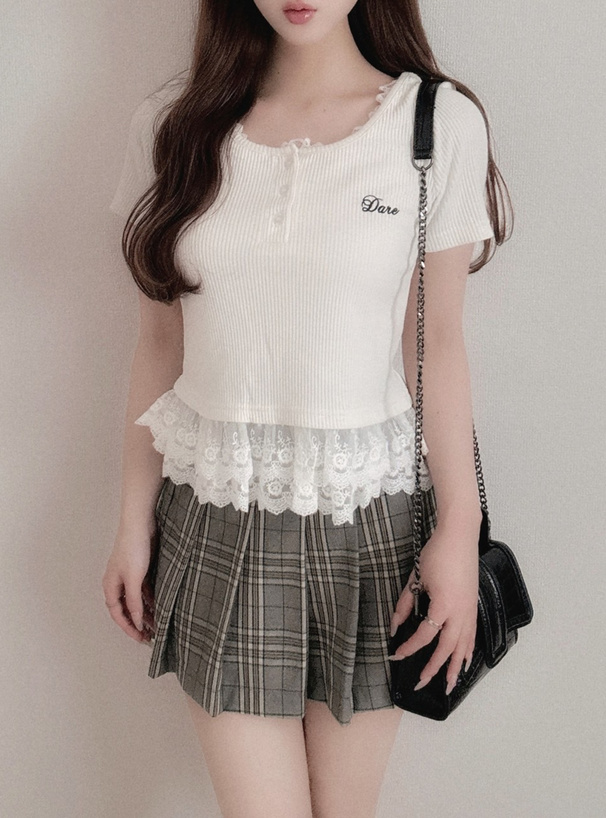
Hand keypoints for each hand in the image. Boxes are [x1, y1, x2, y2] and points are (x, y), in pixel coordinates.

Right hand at [102, 521, 157, 643]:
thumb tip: (136, 621)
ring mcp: (130, 575)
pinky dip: (151, 599)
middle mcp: (118, 582)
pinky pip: (144, 590)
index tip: (140, 638)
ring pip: (137, 600)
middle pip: (126, 609)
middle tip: (150, 635)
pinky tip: (160, 605)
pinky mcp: (141, 568)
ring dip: (146, 612)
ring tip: (158, 623)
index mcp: (110, 586)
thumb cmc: (133, 547)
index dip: (128, 627)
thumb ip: (134, 602)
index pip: (118, 613)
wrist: (141, 523)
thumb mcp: (134, 579)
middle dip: (137, 623)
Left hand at [388, 519, 479, 694]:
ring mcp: (470, 610)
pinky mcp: (473, 606)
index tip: (397, 654)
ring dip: (456, 667)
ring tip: (450, 685)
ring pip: (464, 647)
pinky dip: (469, 651)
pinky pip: (472, 635)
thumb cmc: (437, 553)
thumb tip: (395, 625)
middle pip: (447, 649)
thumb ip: (405, 604)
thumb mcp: (416, 578)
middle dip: (434, 669)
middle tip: (422, 683)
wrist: (459, 537)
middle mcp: (460, 612)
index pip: (425, 635)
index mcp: (444, 606)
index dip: (410, 647)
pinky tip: (466, 661)